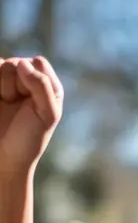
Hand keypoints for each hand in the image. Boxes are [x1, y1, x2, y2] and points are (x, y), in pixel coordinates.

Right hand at [0, 56, 62, 175]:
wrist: (3, 159)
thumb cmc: (28, 140)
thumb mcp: (46, 115)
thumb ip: (41, 86)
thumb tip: (22, 63)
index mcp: (47, 86)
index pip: (38, 63)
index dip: (32, 80)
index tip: (32, 104)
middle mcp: (27, 81)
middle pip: (17, 62)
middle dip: (13, 85)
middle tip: (14, 105)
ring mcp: (7, 83)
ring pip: (1, 64)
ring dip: (2, 85)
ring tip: (5, 103)